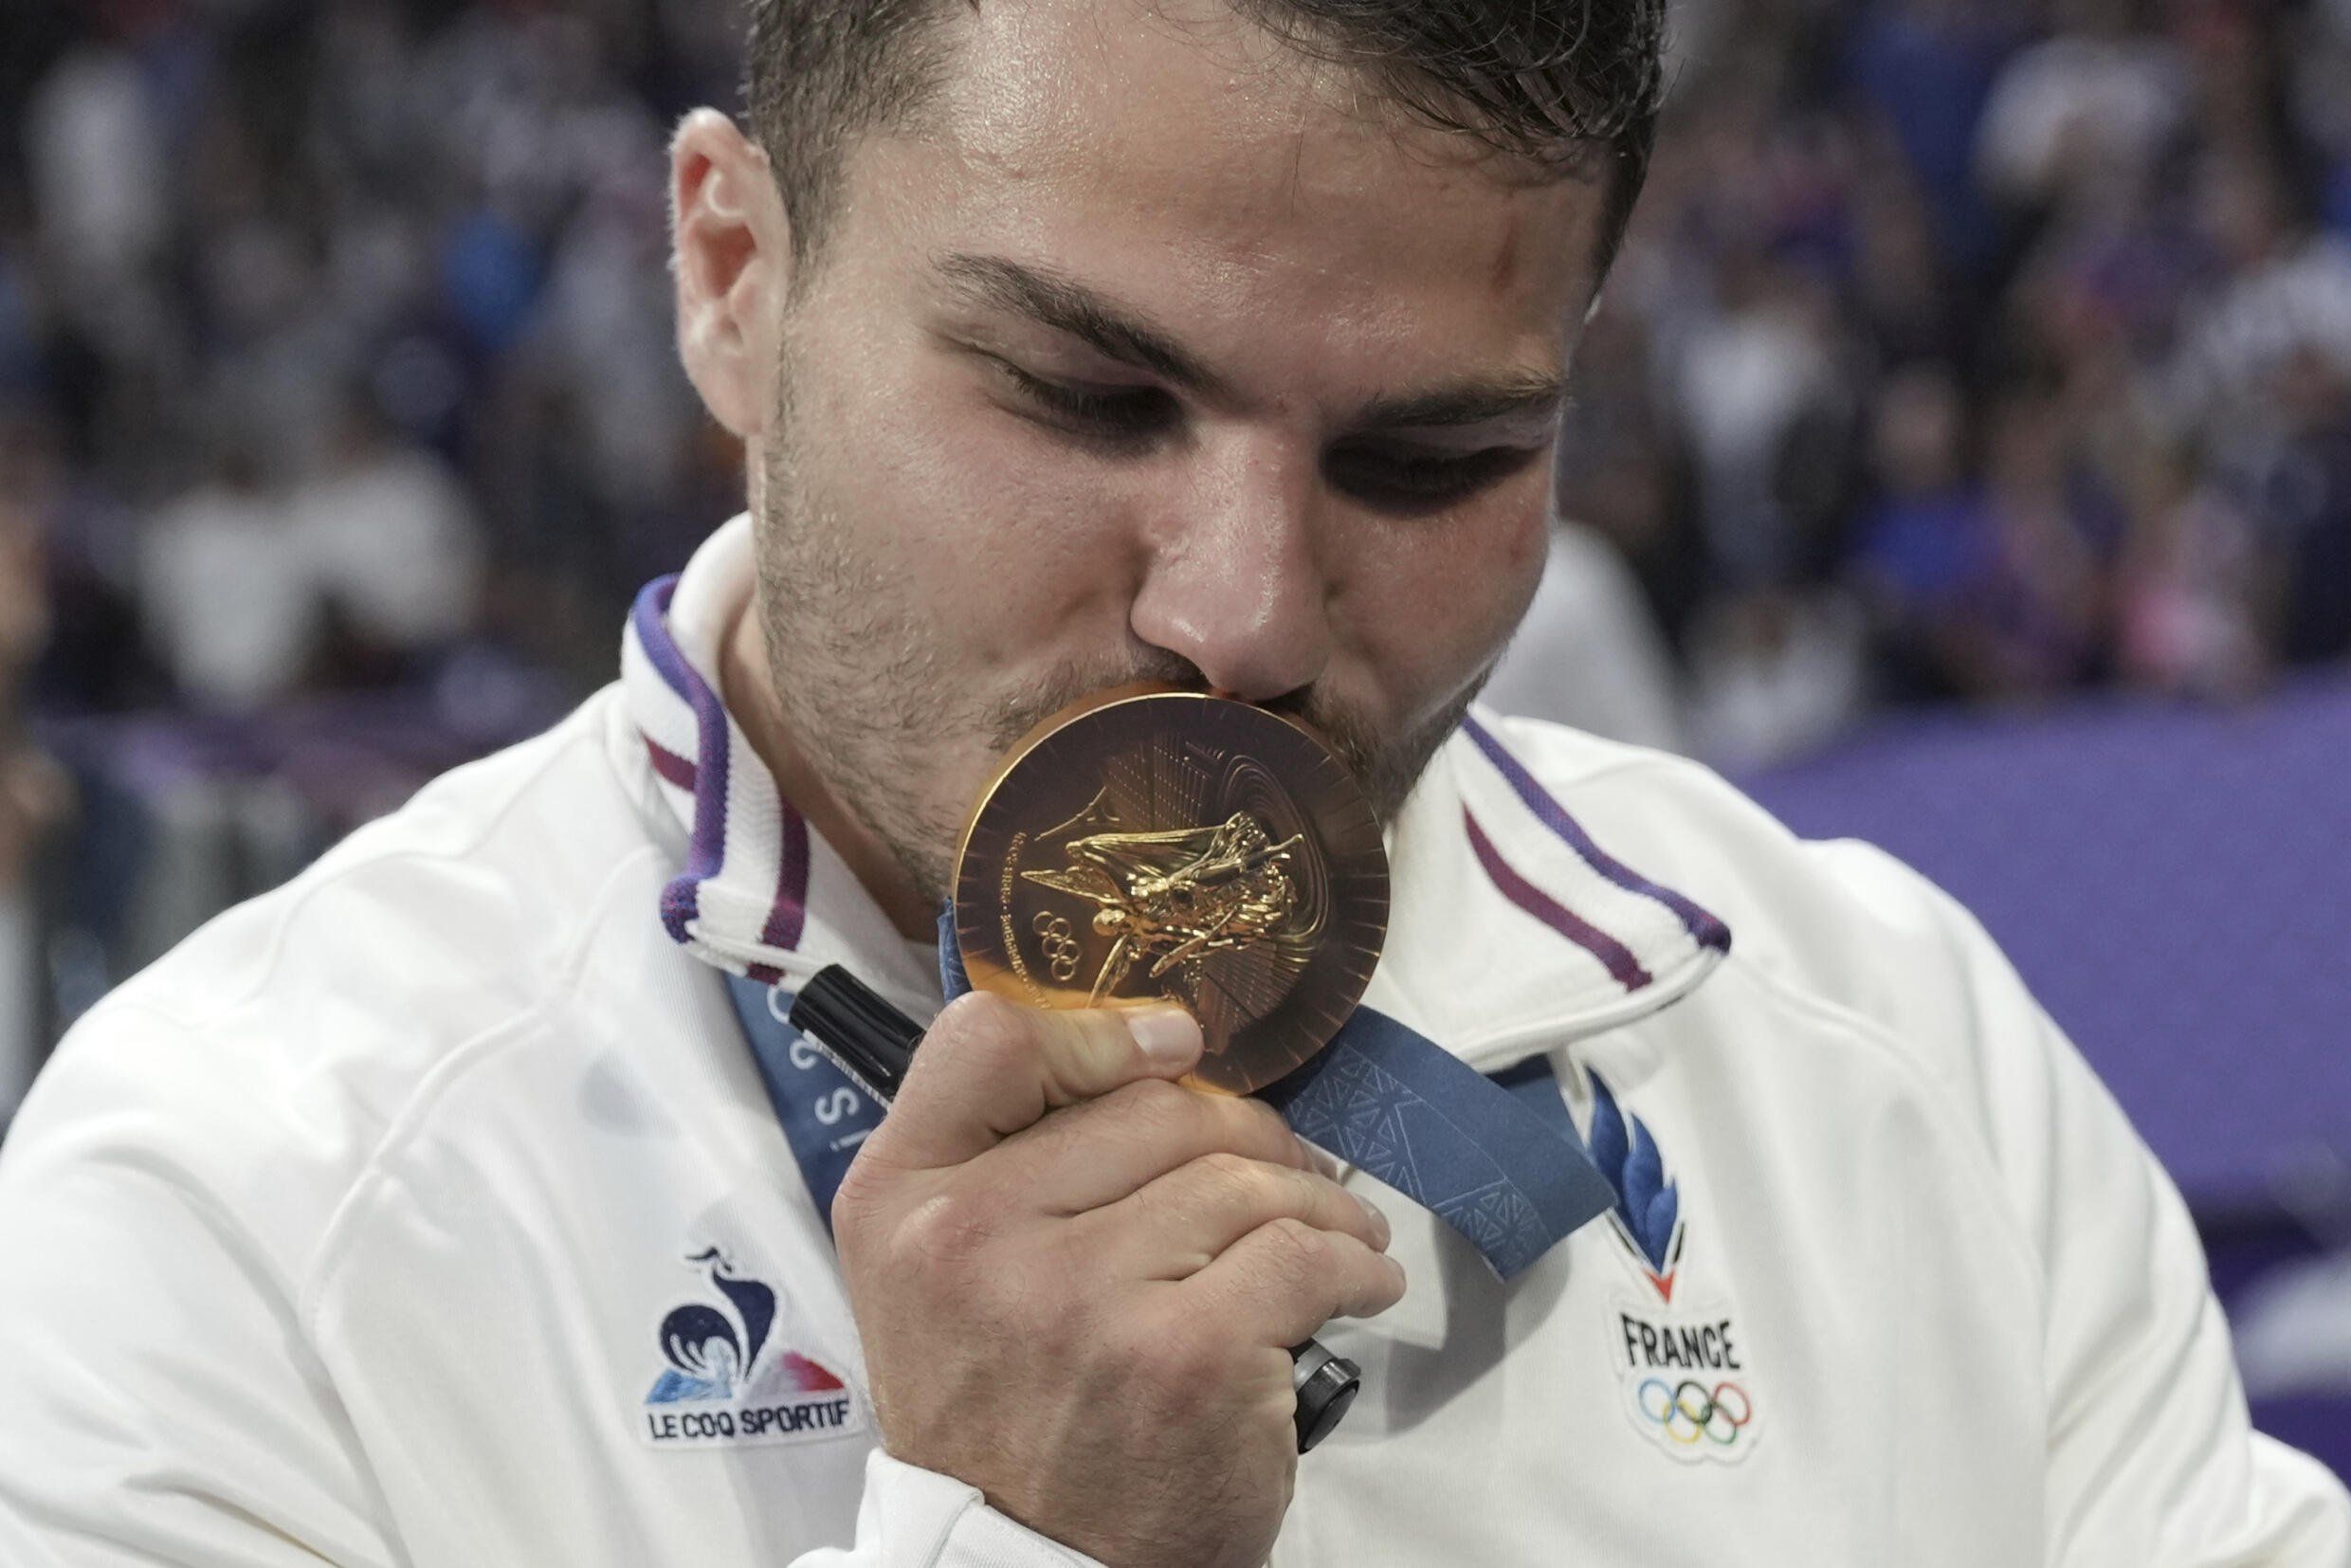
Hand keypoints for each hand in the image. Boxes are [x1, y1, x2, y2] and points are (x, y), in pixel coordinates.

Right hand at [832, 991, 1403, 1567]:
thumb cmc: (1005, 1421)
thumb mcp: (941, 1277)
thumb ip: (1004, 1159)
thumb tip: (1152, 1049)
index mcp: (901, 1201)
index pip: (989, 1039)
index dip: (1101, 1030)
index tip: (1175, 1048)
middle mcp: (972, 1237)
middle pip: (1153, 1106)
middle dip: (1245, 1131)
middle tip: (1282, 1171)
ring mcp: (1078, 1296)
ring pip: (1240, 1178)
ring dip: (1314, 1200)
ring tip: (1333, 1232)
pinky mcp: (1180, 1357)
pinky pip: (1303, 1256)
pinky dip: (1354, 1262)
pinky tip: (1358, 1280)